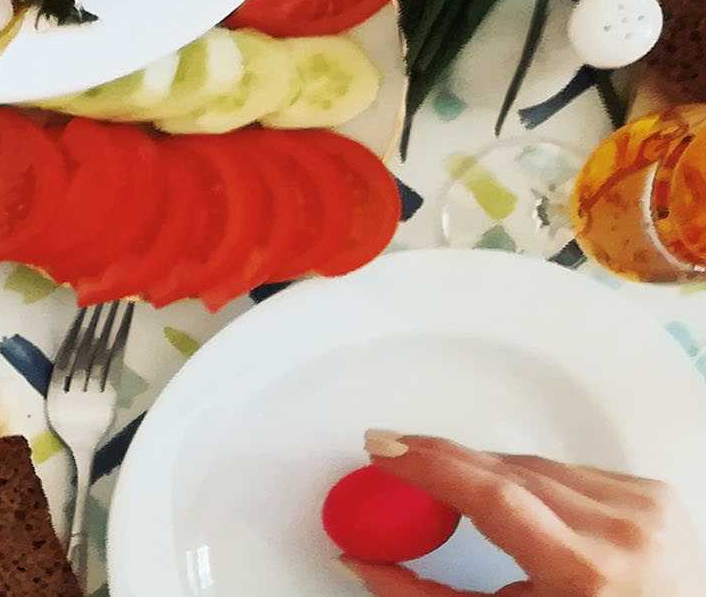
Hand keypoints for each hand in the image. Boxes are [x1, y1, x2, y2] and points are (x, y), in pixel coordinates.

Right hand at [345, 433, 704, 596]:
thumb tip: (361, 563)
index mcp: (586, 573)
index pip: (495, 496)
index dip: (432, 466)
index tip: (386, 448)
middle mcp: (622, 533)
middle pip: (508, 472)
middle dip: (446, 462)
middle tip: (398, 457)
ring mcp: (645, 509)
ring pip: (537, 464)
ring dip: (493, 474)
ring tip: (468, 496)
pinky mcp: (658, 494)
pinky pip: (574, 468)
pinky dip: (541, 480)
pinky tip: (532, 504)